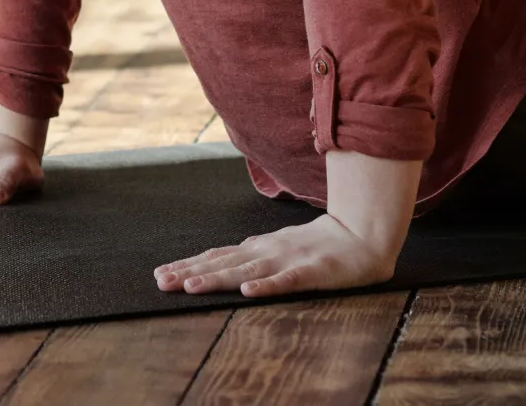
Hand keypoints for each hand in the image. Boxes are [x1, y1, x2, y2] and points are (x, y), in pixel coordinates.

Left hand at [153, 213, 398, 297]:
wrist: (363, 234)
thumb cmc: (322, 243)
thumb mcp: (283, 244)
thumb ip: (259, 249)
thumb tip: (233, 250)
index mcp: (260, 247)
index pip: (218, 256)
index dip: (189, 265)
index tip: (161, 274)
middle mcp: (268, 251)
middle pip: (224, 263)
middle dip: (191, 272)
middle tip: (161, 282)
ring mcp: (289, 260)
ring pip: (247, 271)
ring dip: (217, 278)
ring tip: (191, 286)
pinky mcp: (312, 271)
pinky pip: (287, 280)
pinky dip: (266, 286)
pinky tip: (248, 292)